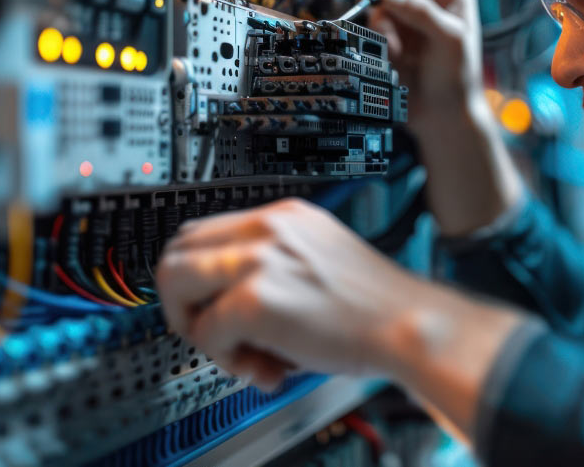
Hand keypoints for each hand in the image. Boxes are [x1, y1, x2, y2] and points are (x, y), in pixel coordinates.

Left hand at [155, 198, 427, 389]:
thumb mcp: (317, 261)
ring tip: (238, 352)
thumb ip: (271, 268)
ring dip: (195, 327)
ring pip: (175, 282)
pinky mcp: (255, 299)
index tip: (209, 307)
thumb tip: (221, 303)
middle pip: (178, 249)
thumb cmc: (373, 307)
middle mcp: (268, 228)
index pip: (205, 231)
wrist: (407, 325)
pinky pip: (205, 331)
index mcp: (284, 216)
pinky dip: (225, 359)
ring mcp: (259, 259)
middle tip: (212, 332)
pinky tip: (265, 367)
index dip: (198, 277)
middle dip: (183, 301)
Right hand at [368, 0, 483, 134]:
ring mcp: (407, 19)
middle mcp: (427, 1)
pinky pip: (374, 26)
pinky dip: (379, 40)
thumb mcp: (448, 39)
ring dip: (382, 24)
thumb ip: (421, 12)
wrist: (443, 115)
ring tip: (395, 49)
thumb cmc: (457, 76)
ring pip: (379, 4)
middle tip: (367, 2)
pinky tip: (394, 57)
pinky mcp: (391, 37)